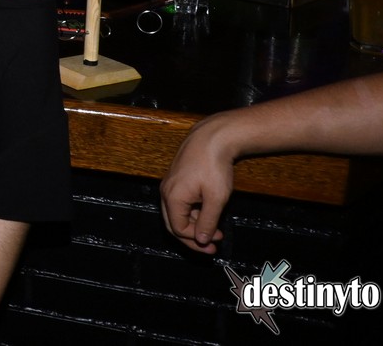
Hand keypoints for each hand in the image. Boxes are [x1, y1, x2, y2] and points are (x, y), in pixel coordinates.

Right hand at [159, 115, 234, 252]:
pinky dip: (193, 211)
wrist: (212, 138)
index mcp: (173, 198)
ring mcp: (169, 184)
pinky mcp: (176, 178)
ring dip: (194, 223)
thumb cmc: (214, 166)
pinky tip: (208, 210)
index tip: (215, 244)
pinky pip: (180, 201)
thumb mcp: (216, 199)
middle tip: (212, 244)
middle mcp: (166, 191)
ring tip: (215, 228)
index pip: (178, 229)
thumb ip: (208, 222)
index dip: (196, 241)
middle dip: (192, 236)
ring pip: (177, 212)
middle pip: (173, 223)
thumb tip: (202, 240)